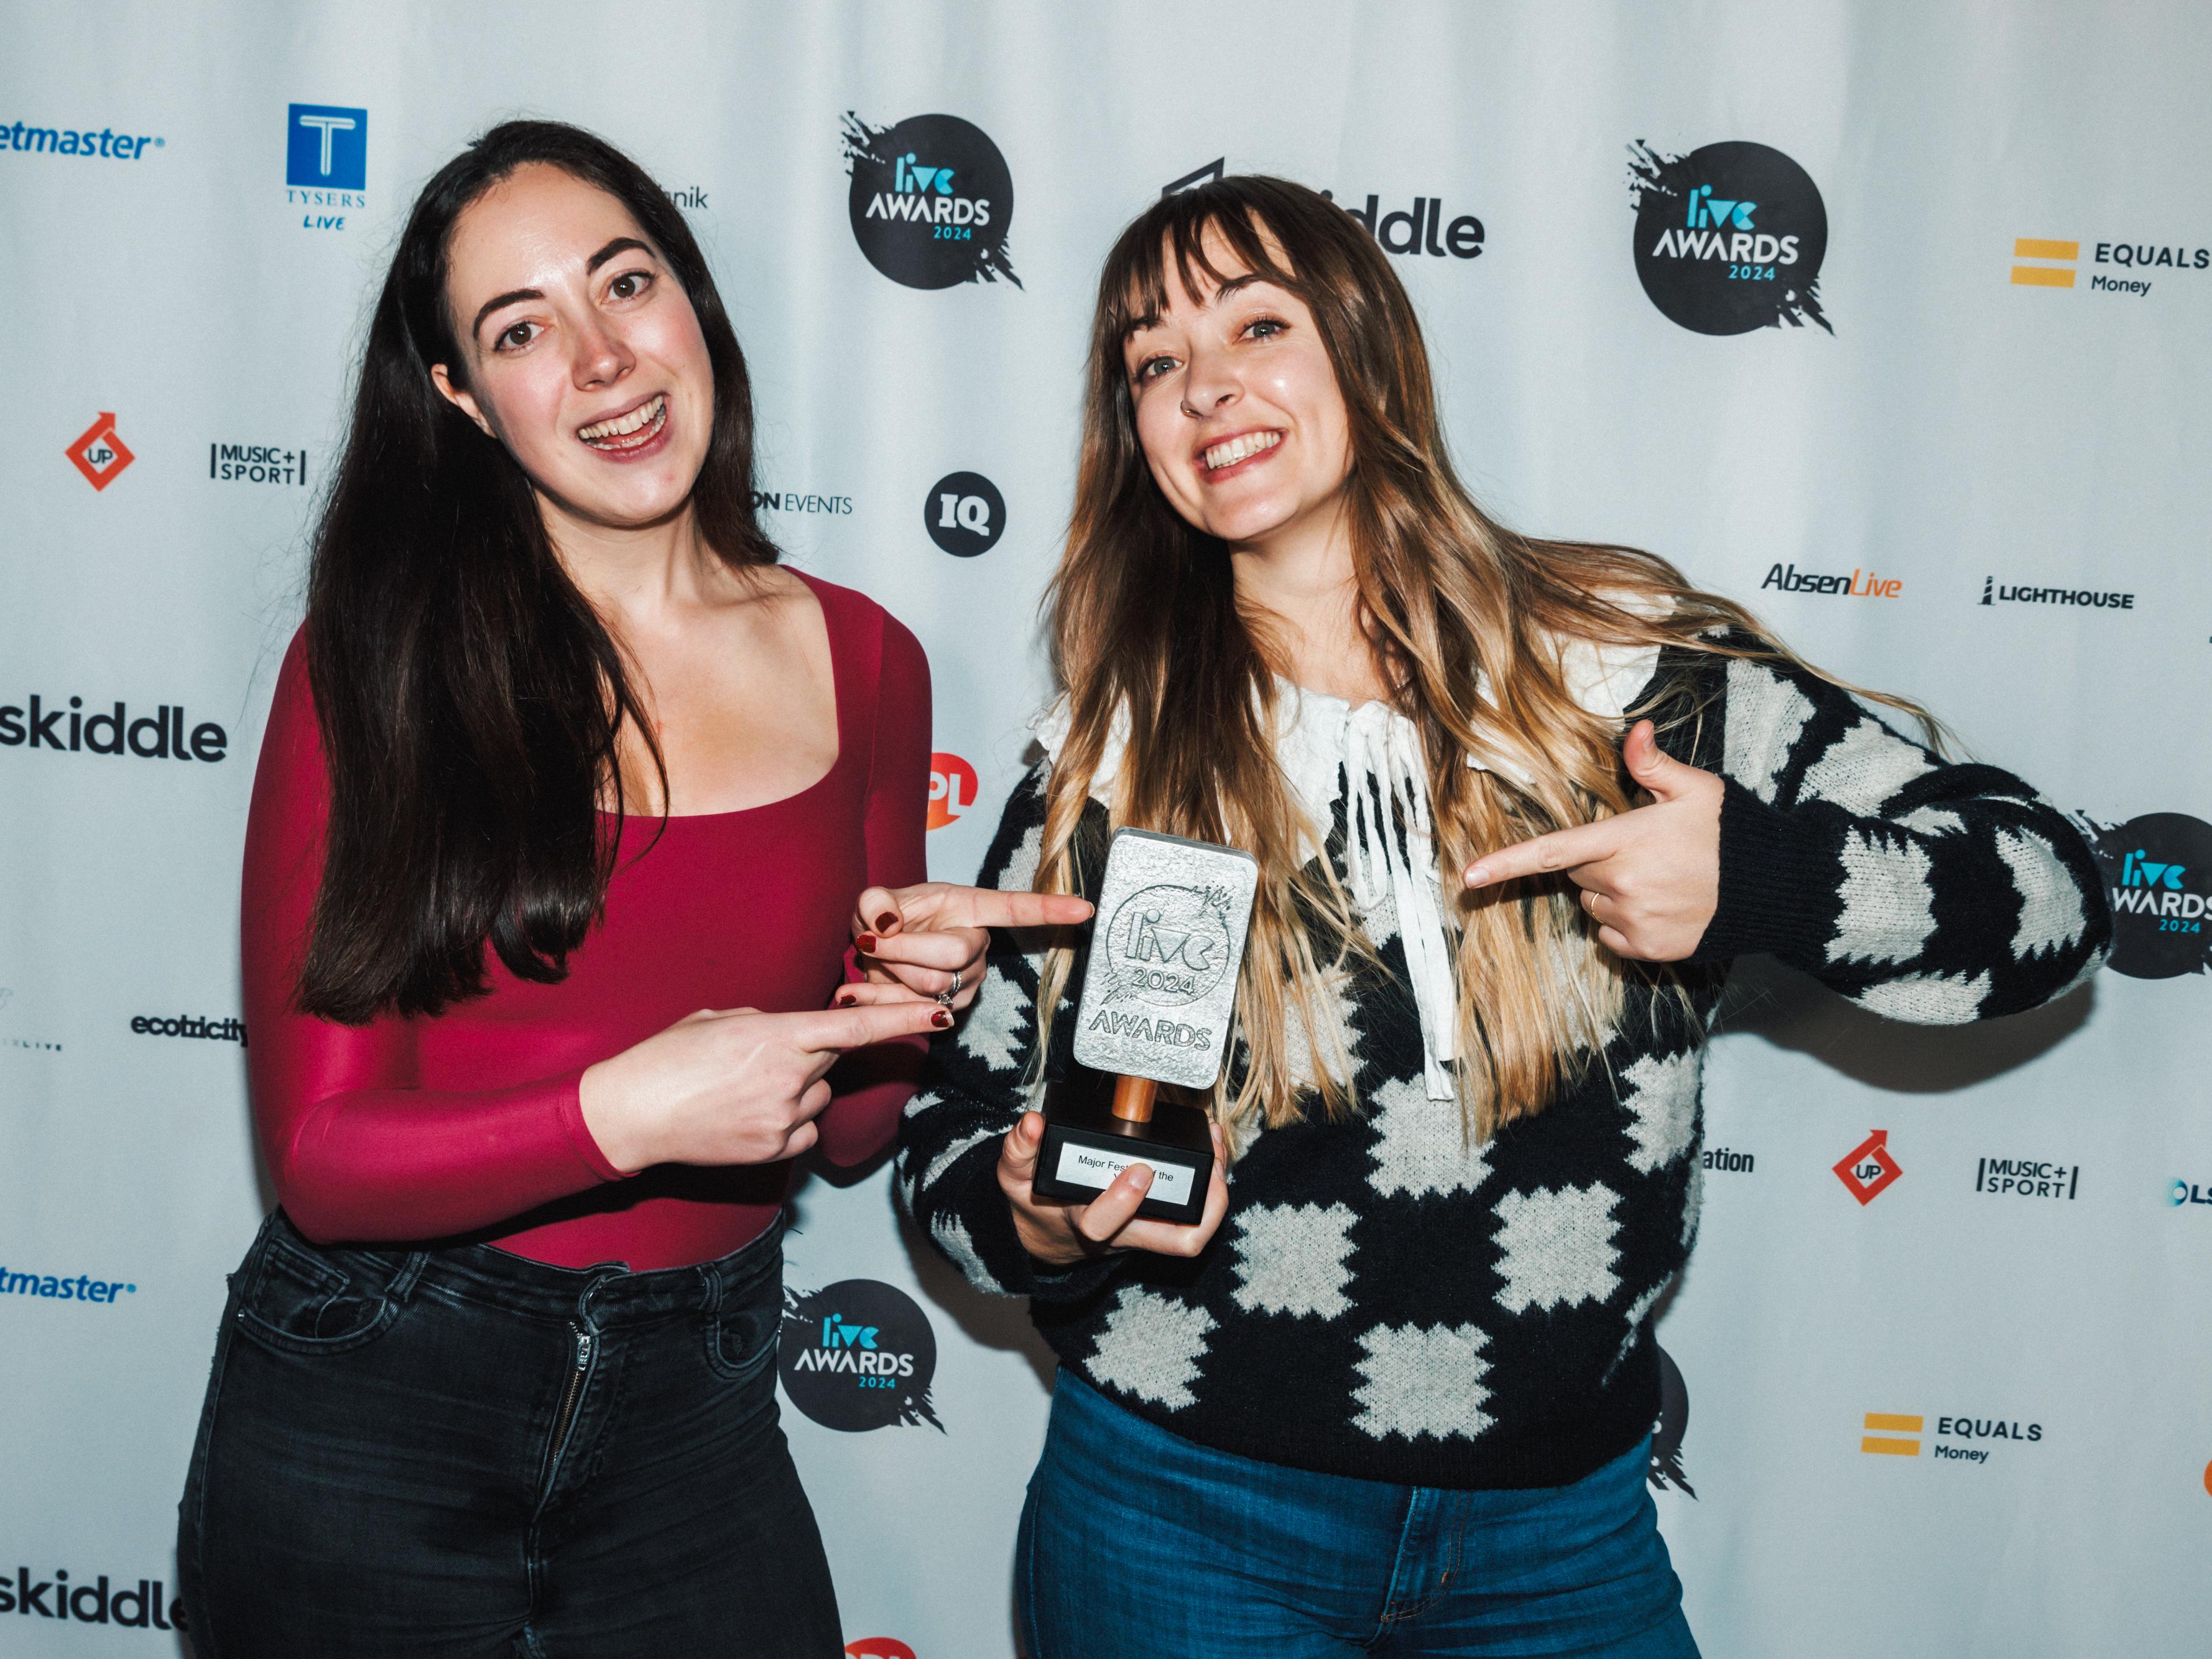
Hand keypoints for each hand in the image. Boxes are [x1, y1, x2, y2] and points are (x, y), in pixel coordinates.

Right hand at [580, 1001, 951, 1174]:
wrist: (630, 1114)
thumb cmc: (667, 1058)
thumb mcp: (718, 1019)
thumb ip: (769, 1023)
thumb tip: (797, 1034)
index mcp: (776, 1035)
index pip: (856, 1026)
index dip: (905, 1018)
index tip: (942, 1012)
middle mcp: (789, 1078)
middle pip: (831, 1060)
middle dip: (811, 1053)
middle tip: (760, 1057)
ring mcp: (784, 1119)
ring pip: (818, 1097)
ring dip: (796, 1089)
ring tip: (741, 1090)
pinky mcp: (775, 1152)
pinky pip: (803, 1130)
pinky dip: (786, 1121)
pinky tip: (745, 1116)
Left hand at [837, 883, 1093, 1011]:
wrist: (872, 956)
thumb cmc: (884, 919)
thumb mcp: (874, 900)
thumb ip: (875, 902)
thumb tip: (885, 922)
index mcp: (970, 908)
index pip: (1015, 909)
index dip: (1050, 909)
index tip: (1085, 908)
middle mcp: (978, 946)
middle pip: (954, 954)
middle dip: (903, 949)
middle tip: (871, 941)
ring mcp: (967, 983)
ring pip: (930, 987)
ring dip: (889, 974)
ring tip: (874, 959)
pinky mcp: (949, 1013)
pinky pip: (914, 1013)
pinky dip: (878, 999)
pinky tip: (860, 988)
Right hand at [995, 1110, 1229, 1265]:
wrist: (1049, 1233)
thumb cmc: (1036, 1201)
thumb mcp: (1015, 1176)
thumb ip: (1018, 1150)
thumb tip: (1032, 1124)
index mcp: (1083, 1222)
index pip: (1102, 1224)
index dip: (1123, 1200)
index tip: (1138, 1169)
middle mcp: (1122, 1233)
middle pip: (1174, 1242)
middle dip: (1201, 1207)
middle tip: (1209, 1163)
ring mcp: (1145, 1230)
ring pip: (1193, 1233)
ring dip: (1215, 1197)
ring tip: (1217, 1150)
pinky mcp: (1159, 1221)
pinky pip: (1195, 1215)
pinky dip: (1210, 1184)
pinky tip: (1211, 1148)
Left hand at [1463, 719, 1721, 961]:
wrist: (1773, 887)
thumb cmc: (1730, 833)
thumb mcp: (1695, 789)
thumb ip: (1654, 764)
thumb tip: (1635, 730)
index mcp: (1626, 840)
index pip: (1553, 851)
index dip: (1506, 864)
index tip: (1469, 878)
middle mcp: (1624, 884)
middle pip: (1577, 873)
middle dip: (1597, 861)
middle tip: (1642, 851)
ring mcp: (1636, 919)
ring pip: (1592, 904)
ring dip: (1611, 892)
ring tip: (1657, 879)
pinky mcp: (1649, 948)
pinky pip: (1611, 936)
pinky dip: (1625, 923)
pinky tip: (1661, 906)